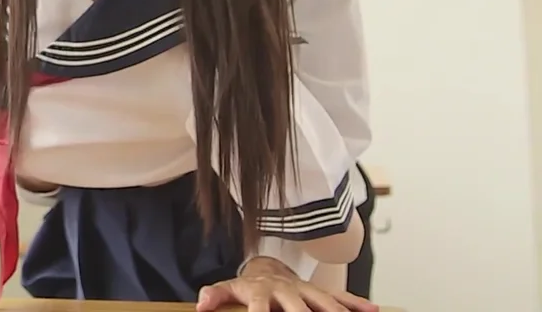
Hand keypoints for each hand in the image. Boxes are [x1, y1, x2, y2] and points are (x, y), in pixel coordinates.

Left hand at [196, 257, 379, 311]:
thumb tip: (200, 306)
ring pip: (325, 303)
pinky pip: (341, 297)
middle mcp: (286, 291)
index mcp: (261, 292)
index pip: (259, 310)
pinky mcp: (319, 292)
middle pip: (299, 309)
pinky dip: (357, 303)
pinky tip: (373, 310)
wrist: (268, 266)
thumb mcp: (227, 287)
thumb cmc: (248, 284)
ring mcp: (305, 291)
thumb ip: (214, 295)